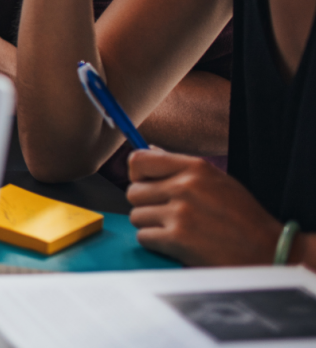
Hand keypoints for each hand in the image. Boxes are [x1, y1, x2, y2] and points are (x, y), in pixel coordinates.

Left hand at [126, 148, 282, 265]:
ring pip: (136, 216)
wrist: (268, 251)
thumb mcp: (218, 181)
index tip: (146, 185)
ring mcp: (180, 213)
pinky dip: (156, 243)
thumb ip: (181, 167)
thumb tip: (149, 150)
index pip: (139, 160)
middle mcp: (185, 186)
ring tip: (177, 229)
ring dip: (151, 225)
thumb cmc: (243, 217)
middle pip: (133, 192)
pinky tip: (177, 244)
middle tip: (167, 214)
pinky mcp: (177, 239)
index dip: (137, 174)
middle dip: (145, 204)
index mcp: (195, 168)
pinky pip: (143, 237)